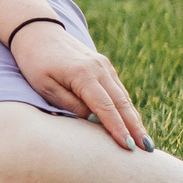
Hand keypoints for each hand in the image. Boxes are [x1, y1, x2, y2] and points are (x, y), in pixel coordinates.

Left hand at [10, 22, 151, 151]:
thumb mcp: (45, 87)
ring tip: (145, 142)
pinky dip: (127, 108)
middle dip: (136, 128)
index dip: (118, 129)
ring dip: (135, 120)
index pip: (105, 108)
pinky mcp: (104, 66)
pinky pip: (118, 91)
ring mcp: (104, 66)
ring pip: (124, 97)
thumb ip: (70, 104)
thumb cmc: (35, 62)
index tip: (130, 147)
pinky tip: (133, 123)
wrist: (37, 32)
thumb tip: (92, 120)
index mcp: (83, 74)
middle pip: (121, 104)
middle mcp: (99, 69)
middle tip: (148, 150)